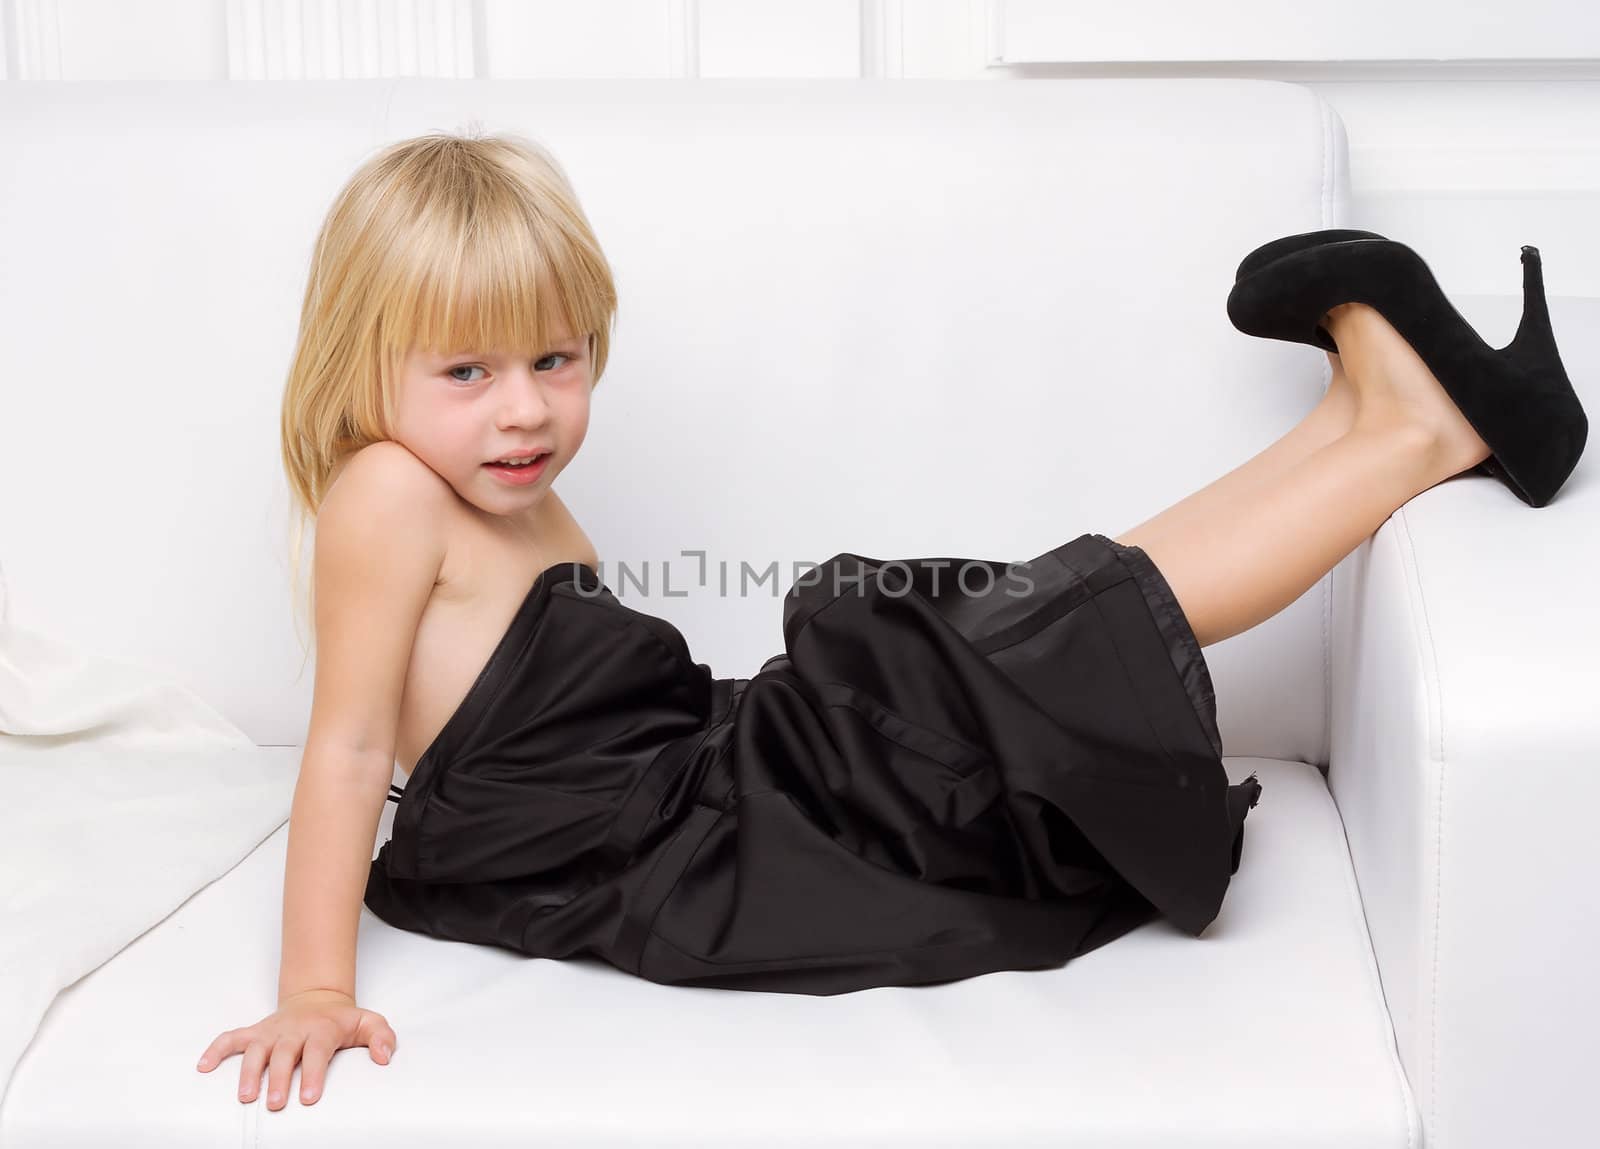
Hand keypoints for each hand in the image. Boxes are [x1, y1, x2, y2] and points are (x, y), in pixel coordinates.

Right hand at [195, 988, 395, 1108]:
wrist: (318, 999)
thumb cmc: (342, 1020)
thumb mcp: (370, 1022)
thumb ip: (382, 1037)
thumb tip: (385, 1057)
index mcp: (322, 1029)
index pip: (317, 1051)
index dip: (313, 1074)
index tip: (309, 1098)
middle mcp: (293, 1030)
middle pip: (284, 1053)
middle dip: (278, 1079)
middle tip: (274, 1104)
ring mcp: (271, 1032)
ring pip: (256, 1049)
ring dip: (248, 1072)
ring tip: (245, 1097)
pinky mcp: (255, 1033)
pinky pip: (231, 1039)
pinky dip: (216, 1050)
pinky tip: (203, 1067)